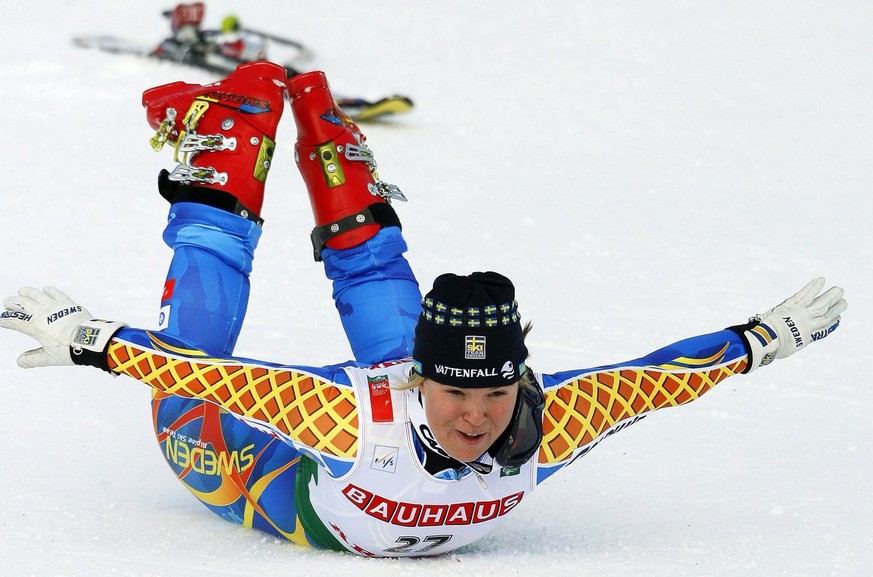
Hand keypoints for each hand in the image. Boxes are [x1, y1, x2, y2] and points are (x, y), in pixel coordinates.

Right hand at [0, 287, 124, 369]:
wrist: (91, 339)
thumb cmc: (70, 350)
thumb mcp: (50, 358)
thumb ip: (34, 359)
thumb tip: (19, 362)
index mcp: (36, 327)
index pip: (15, 321)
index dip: (6, 320)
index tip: (1, 321)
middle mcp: (43, 313)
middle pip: (22, 304)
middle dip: (12, 303)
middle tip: (7, 303)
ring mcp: (55, 306)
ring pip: (37, 294)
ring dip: (27, 292)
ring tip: (21, 291)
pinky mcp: (68, 303)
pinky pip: (56, 293)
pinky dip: (49, 291)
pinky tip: (45, 290)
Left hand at [737, 277, 846, 371]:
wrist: (768, 339)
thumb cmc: (775, 346)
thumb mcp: (790, 346)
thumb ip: (795, 341)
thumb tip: (794, 341)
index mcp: (807, 335)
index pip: (824, 327)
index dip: (832, 321)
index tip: (838, 317)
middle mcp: (808, 323)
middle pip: (826, 313)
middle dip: (836, 307)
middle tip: (844, 301)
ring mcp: (801, 312)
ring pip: (820, 303)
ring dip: (831, 295)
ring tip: (839, 290)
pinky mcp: (792, 304)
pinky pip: (806, 293)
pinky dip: (814, 286)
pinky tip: (821, 280)